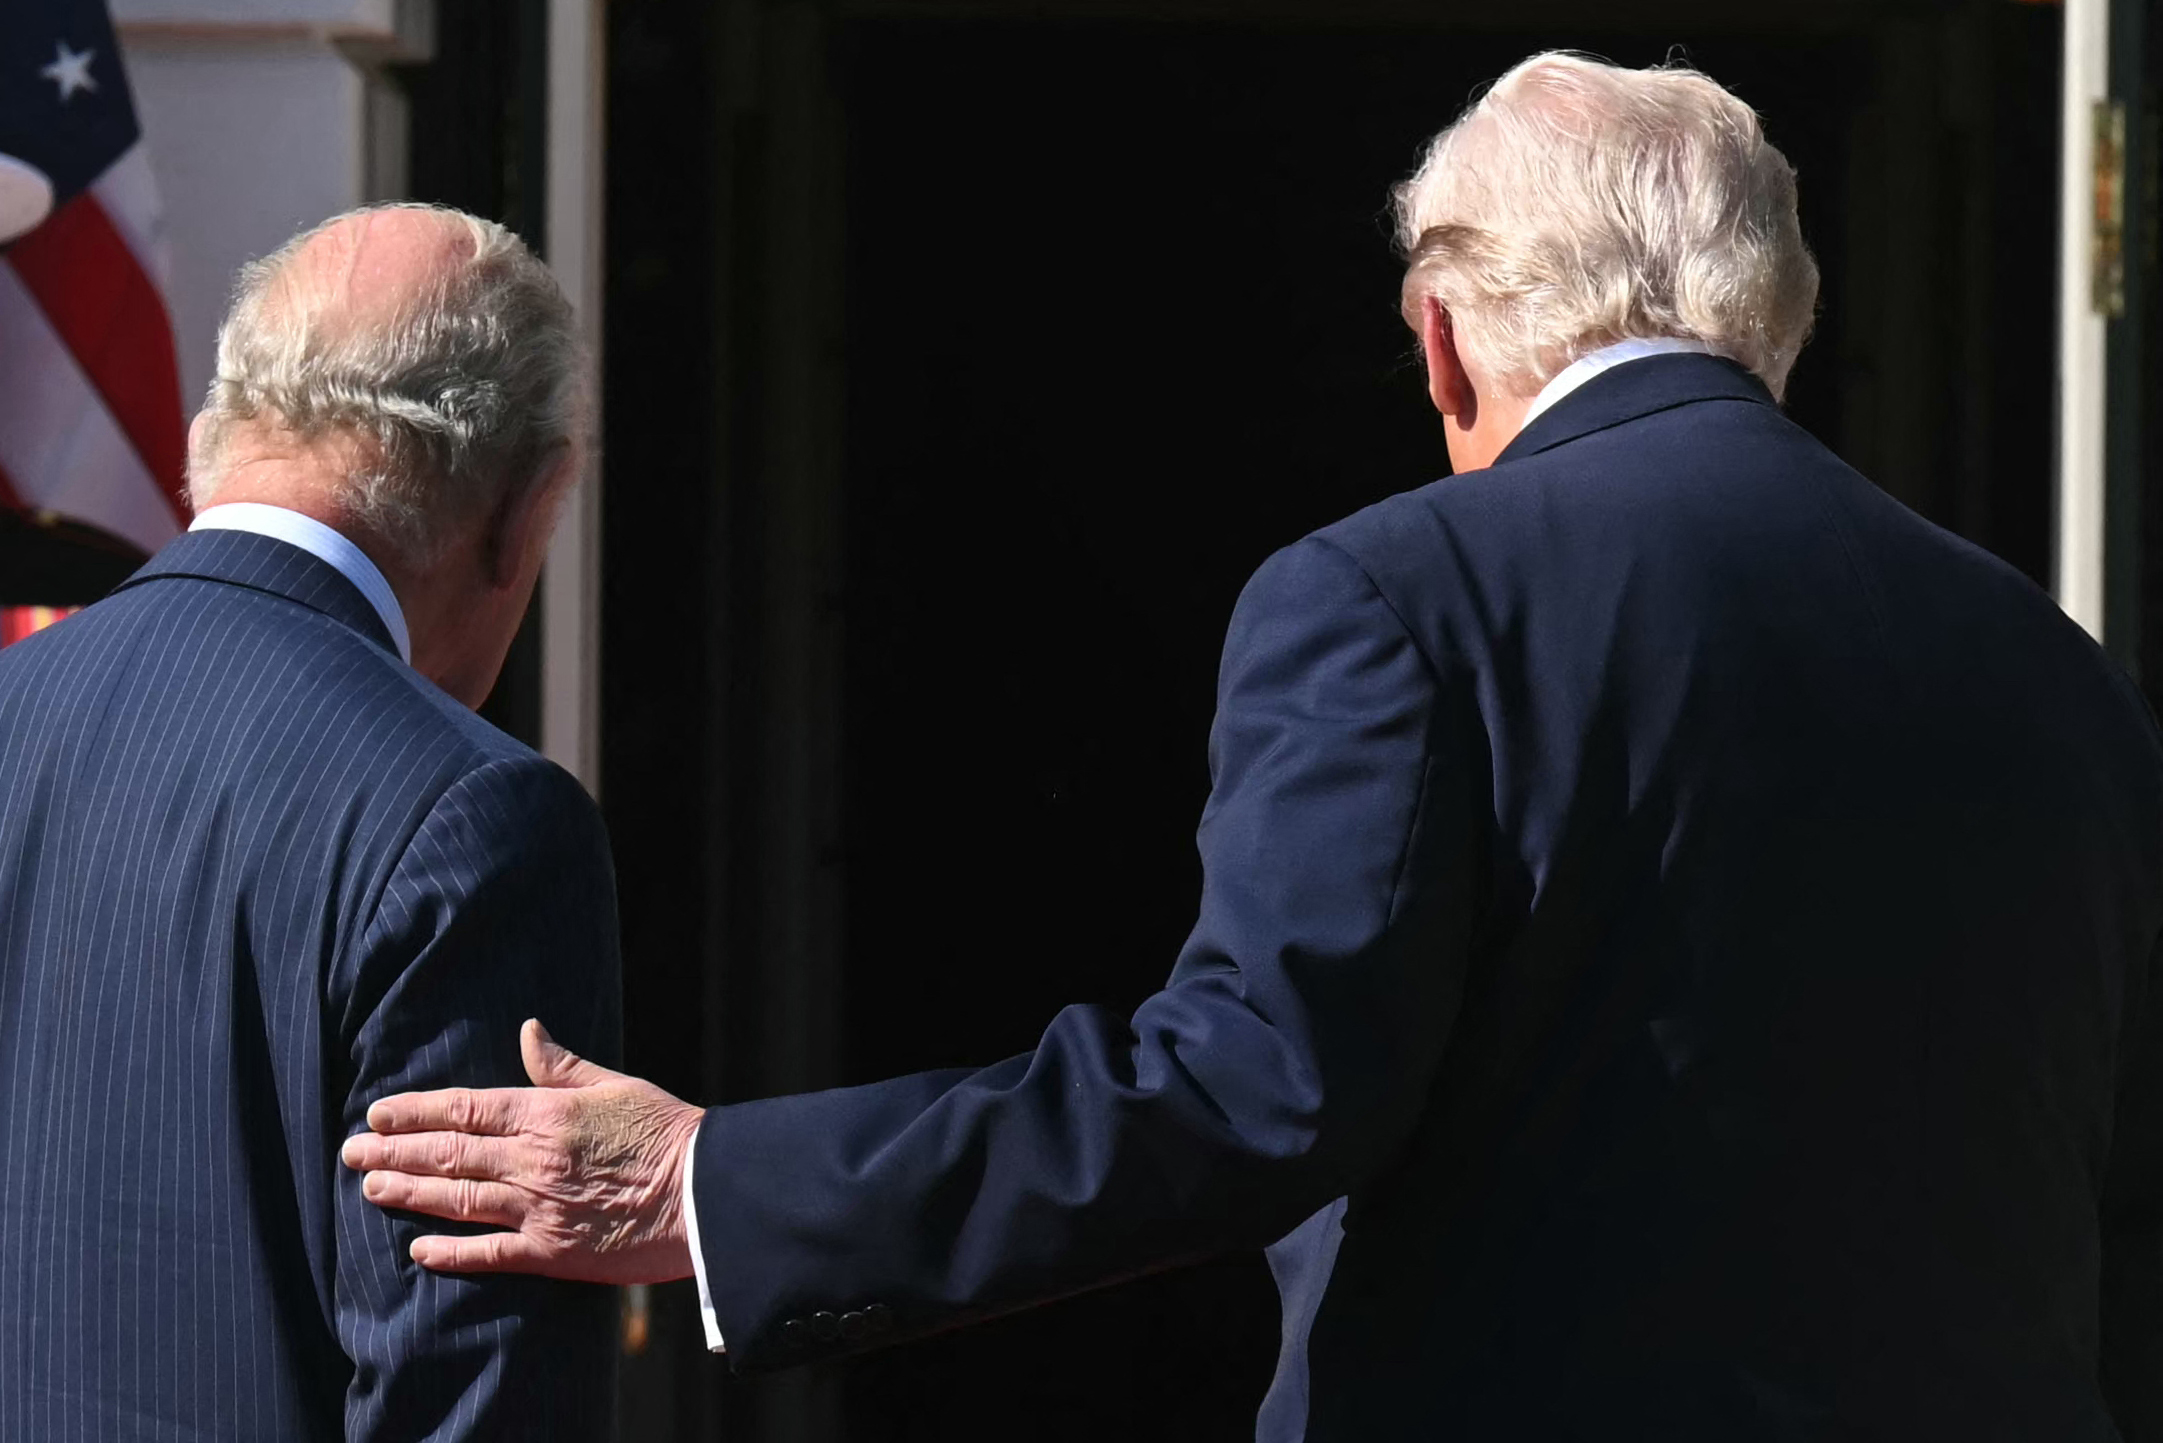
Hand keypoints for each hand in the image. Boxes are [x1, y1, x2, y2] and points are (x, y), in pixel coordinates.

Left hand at [341, 1019, 704, 1283]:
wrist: (706, 1194)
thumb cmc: (668, 1132)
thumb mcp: (616, 1086)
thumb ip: (563, 1066)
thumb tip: (528, 1031)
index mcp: (547, 1113)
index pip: (464, 1108)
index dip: (415, 1112)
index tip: (378, 1115)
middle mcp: (532, 1159)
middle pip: (447, 1154)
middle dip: (393, 1152)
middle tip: (350, 1153)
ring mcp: (538, 1208)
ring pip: (456, 1199)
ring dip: (407, 1194)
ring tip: (369, 1188)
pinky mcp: (552, 1252)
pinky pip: (489, 1253)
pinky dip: (449, 1252)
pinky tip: (418, 1250)